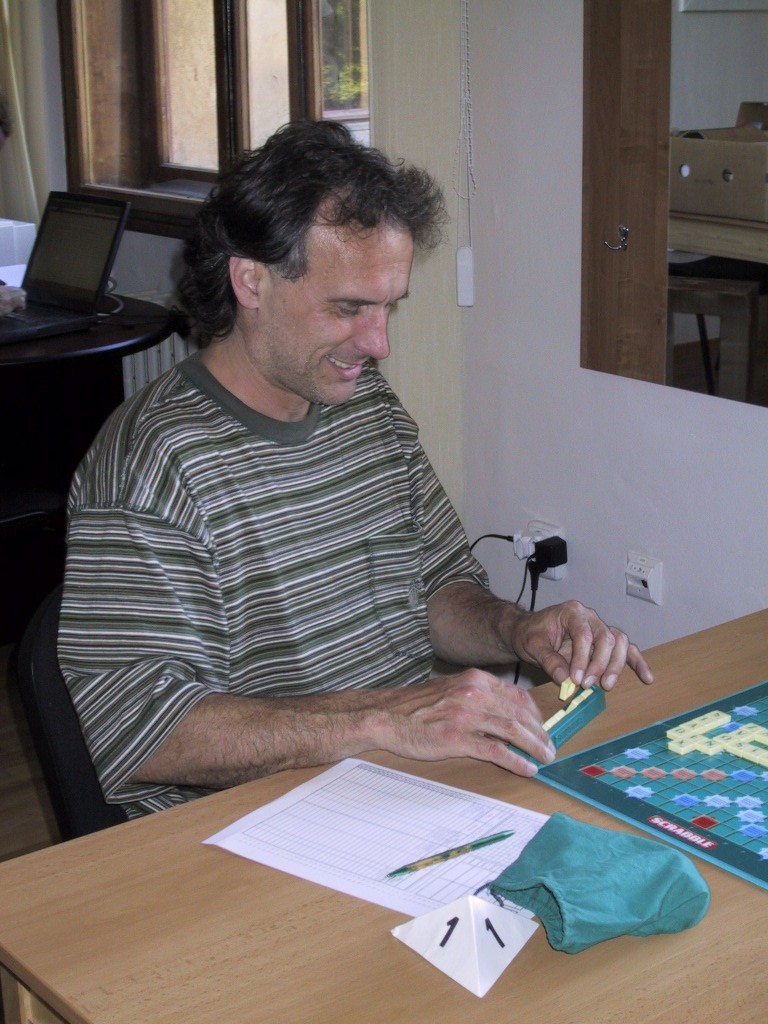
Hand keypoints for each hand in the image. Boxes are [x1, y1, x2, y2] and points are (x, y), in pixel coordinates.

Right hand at [374, 669, 556, 776]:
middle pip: (520, 714)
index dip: (536, 715)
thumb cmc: (417, 707)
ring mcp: (466, 714)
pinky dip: (516, 761)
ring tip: (544, 758)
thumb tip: (506, 714)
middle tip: (550, 748)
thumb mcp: (452, 690)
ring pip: (513, 731)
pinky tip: (527, 768)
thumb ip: (478, 697)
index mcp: (475, 679)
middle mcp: (474, 692)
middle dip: (540, 733)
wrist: (386, 716)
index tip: (544, 729)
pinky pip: (496, 750)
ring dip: (535, 747)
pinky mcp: (457, 737)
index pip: (518, 696)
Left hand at [509, 599, 652, 690]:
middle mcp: (590, 617)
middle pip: (606, 638)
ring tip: (606, 684)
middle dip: (599, 664)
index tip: (576, 679)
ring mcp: (601, 628)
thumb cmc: (531, 635)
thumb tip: (565, 679)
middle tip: (587, 684)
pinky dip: (637, 662)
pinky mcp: (605, 642)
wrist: (529, 632)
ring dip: (616, 665)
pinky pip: (626, 649)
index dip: (582, 658)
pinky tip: (646, 678)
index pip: (584, 634)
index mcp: (572, 612)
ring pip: (619, 643)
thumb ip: (548, 660)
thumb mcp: (532, 646)